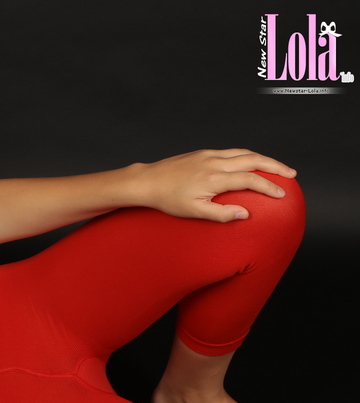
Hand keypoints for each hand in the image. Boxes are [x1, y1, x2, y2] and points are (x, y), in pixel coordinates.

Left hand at [128, 149, 297, 221]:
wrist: (148, 181)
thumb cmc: (168, 199)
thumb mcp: (194, 212)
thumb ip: (221, 214)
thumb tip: (245, 214)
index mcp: (214, 179)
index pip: (250, 180)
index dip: (269, 187)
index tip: (282, 194)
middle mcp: (215, 162)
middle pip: (253, 159)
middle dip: (275, 166)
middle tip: (291, 174)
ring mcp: (209, 155)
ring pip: (244, 152)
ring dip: (263, 158)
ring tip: (277, 167)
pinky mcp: (203, 152)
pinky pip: (232, 151)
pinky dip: (247, 155)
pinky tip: (252, 161)